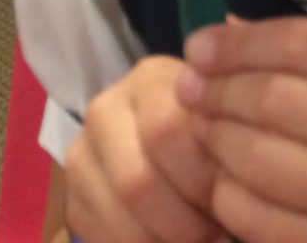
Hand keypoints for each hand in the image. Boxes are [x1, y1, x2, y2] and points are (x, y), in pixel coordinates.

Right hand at [64, 54, 226, 242]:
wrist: (172, 141)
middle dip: (183, 222)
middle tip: (215, 236)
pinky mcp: (73, 195)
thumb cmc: (210, 129)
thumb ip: (225, 141)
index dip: (201, 177)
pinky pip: (100, 236)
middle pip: (136, 180)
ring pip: (117, 215)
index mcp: (149, 80)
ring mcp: (82, 152)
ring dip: (162, 241)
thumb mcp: (222, 122)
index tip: (233, 202)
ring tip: (197, 241)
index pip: (165, 130)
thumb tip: (232, 188)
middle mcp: (106, 109)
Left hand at [175, 16, 306, 242]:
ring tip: (200, 125)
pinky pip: (255, 216)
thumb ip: (301, 54)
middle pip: (274, 99)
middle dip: (217, 89)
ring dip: (214, 137)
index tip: (199, 45)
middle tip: (188, 86)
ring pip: (257, 159)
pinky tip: (221, 176)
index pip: (301, 44)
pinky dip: (225, 191)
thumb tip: (215, 39)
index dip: (239, 42)